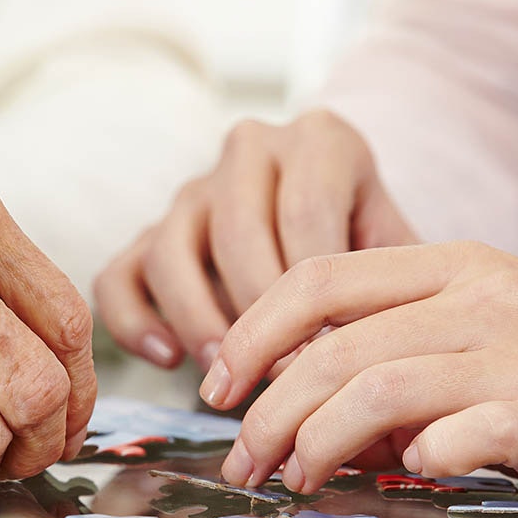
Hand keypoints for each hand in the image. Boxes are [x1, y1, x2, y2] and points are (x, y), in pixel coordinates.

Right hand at [95, 110, 414, 369]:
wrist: (334, 228)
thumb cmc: (372, 251)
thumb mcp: (401, 250)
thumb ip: (396, 283)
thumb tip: (381, 353)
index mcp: (319, 141)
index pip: (306, 214)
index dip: (315, 296)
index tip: (329, 357)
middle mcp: (248, 151)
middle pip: (237, 231)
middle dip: (259, 315)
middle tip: (283, 376)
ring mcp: (190, 192)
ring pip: (171, 251)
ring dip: (198, 321)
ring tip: (228, 375)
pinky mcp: (145, 237)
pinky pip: (117, 278)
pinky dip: (134, 323)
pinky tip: (169, 359)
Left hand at [203, 241, 517, 499]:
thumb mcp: (495, 328)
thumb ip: (408, 352)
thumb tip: (321, 411)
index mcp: (455, 266)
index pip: (317, 278)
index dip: (252, 331)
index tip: (219, 383)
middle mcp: (476, 299)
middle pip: (330, 346)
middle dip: (266, 410)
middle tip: (240, 459)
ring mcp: (512, 354)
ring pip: (373, 389)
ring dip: (313, 442)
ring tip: (292, 480)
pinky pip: (451, 436)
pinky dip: (411, 461)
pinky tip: (402, 478)